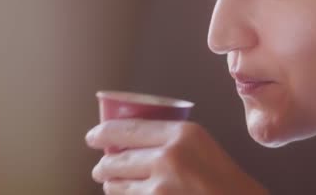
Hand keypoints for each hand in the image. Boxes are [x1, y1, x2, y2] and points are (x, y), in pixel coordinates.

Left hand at [86, 120, 267, 194]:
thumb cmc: (222, 178)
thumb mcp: (200, 144)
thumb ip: (169, 137)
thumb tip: (128, 138)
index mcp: (182, 133)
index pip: (127, 128)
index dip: (102, 132)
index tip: (93, 136)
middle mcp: (169, 156)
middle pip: (114, 159)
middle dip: (103, 165)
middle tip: (102, 166)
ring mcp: (160, 186)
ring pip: (115, 185)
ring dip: (111, 185)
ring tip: (115, 183)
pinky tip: (136, 194)